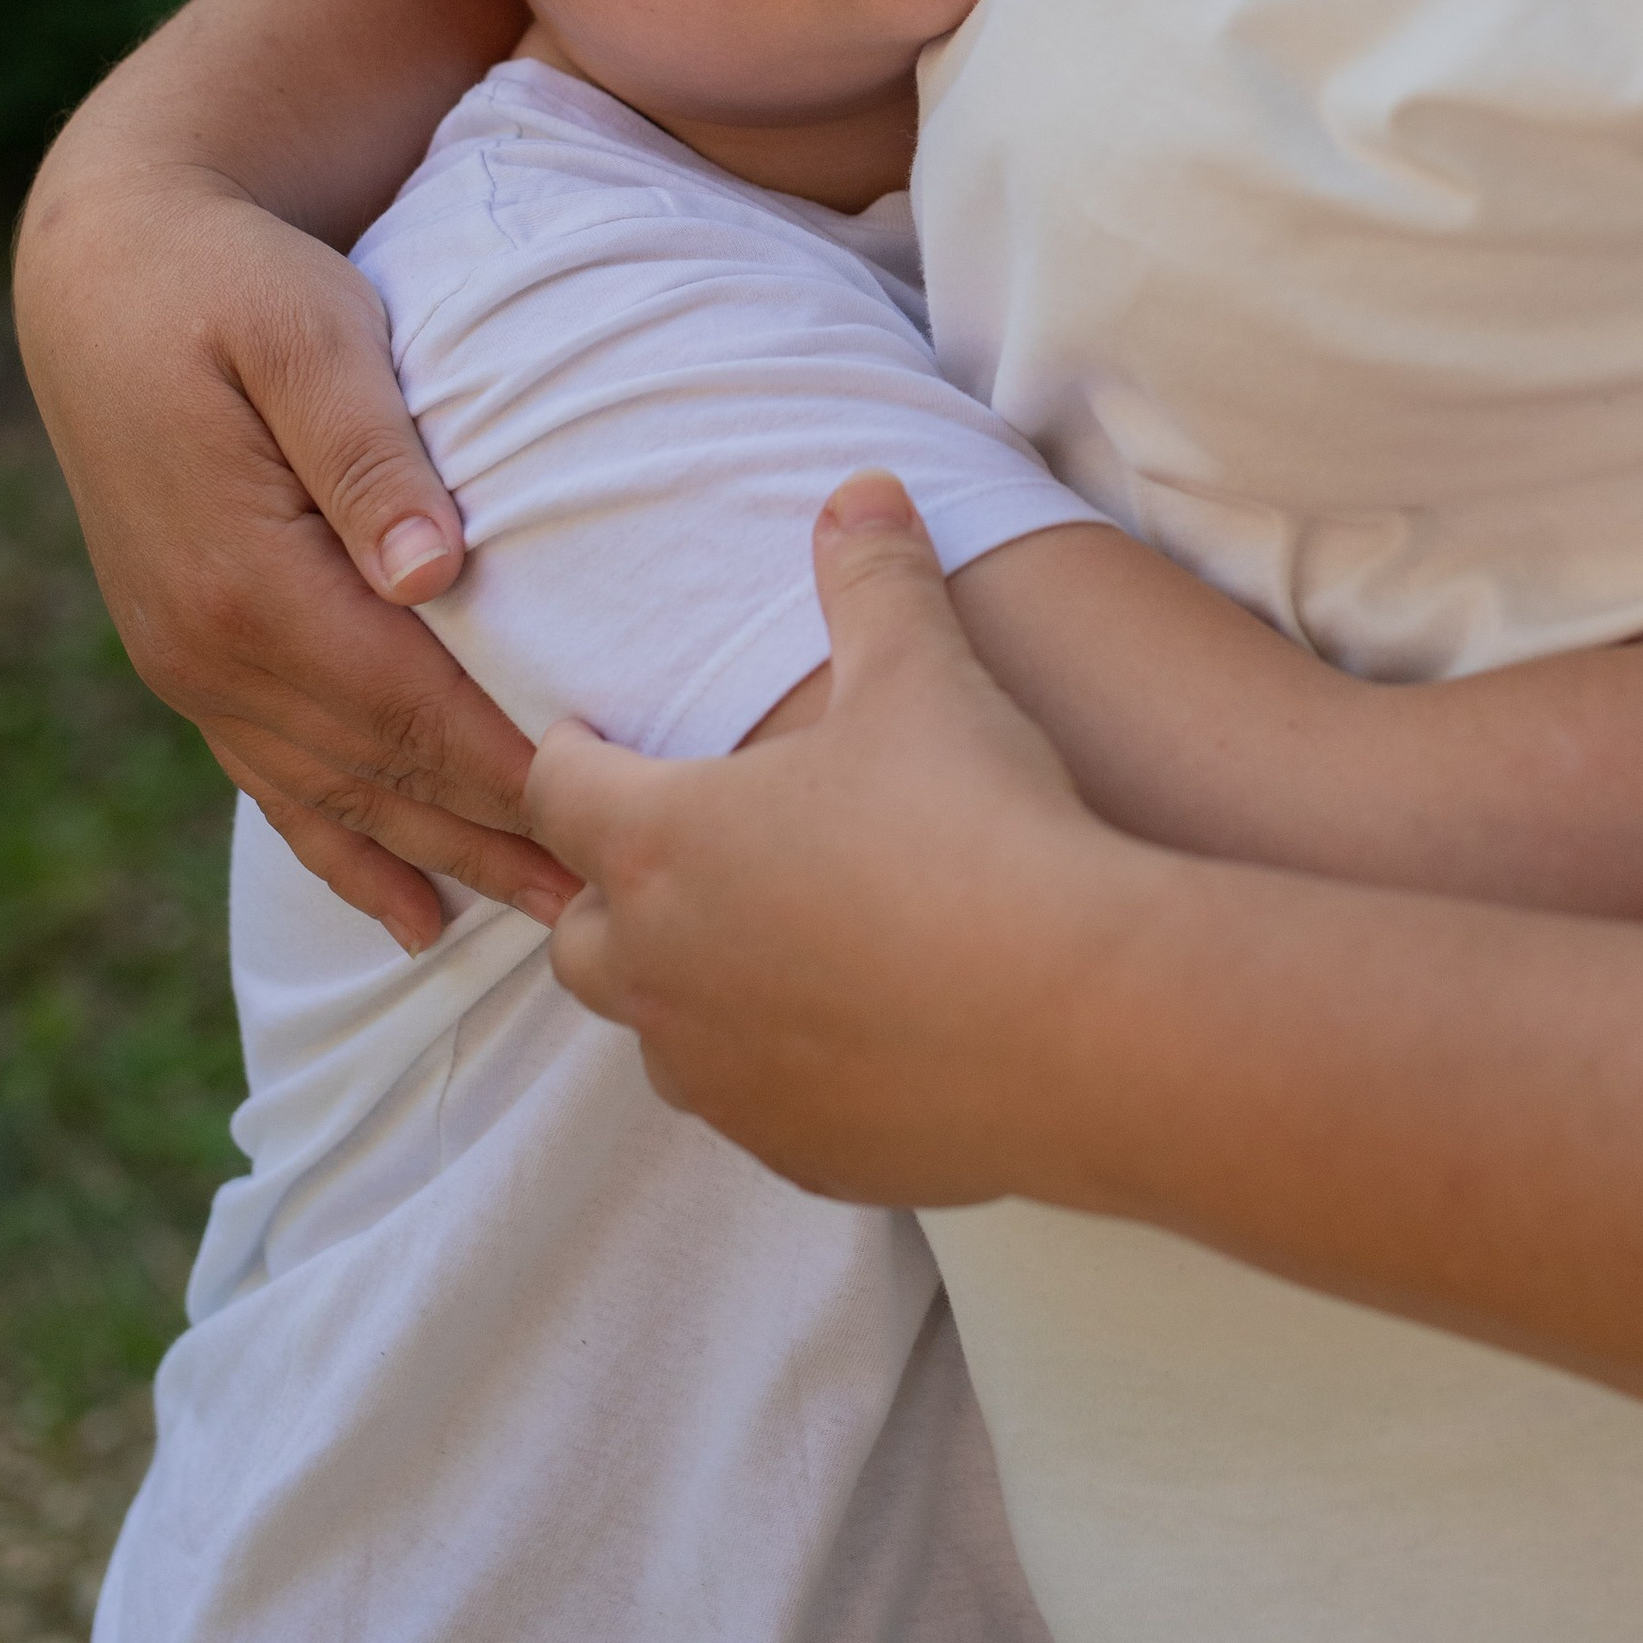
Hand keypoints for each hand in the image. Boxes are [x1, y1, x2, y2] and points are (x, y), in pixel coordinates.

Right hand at [15, 162, 568, 949]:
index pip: (410, 708)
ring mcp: (189, 663)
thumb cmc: (229, 280)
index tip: (612, 817)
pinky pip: (272, 779)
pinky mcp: (189, 652)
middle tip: (612, 910)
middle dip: (496, 841)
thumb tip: (434, 573)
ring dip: (436, 861)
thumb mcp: (306, 334)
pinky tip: (403, 909)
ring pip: (331, 795)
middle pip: (380, 773)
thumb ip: (369, 453)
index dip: (510, 771)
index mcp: (250, 581)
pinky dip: (343, 848)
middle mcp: (209, 648)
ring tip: (542, 921)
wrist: (105, 269)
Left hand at [534, 473, 1157, 1203]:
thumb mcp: (925, 674)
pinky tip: (851, 1030)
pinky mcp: (802, 1154)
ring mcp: (726, 1080)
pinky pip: (752, 1108)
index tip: (587, 737)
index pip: (556, 791)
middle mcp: (665, 975)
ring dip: (686, 988)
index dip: (565, 755)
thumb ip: (875, 577)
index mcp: (665, 844)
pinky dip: (774, 1066)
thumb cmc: (980, 827)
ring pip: (657, 1034)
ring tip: (763, 941)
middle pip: (578, 936)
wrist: (1086, 1018)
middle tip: (672, 848)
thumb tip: (860, 488)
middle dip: (609, 890)